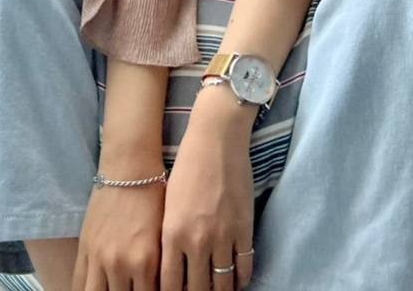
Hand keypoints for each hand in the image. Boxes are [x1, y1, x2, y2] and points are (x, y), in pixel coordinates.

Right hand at [72, 175, 165, 290]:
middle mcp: (119, 264)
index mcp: (144, 262)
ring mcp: (98, 257)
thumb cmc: (153, 199)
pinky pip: (78, 283)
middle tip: (131, 290)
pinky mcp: (84, 248)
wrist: (129, 169)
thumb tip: (163, 288)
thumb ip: (159, 270)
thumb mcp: (163, 238)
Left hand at [159, 106, 254, 290]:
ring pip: (222, 285)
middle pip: (196, 290)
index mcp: (172, 233)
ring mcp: (223, 237)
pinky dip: (240, 280)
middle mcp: (196, 241)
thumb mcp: (168, 202)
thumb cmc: (187, 165)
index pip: (169, 285)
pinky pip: (244, 268)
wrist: (216, 138)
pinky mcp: (244, 229)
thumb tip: (171, 267)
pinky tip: (236, 281)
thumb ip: (169, 237)